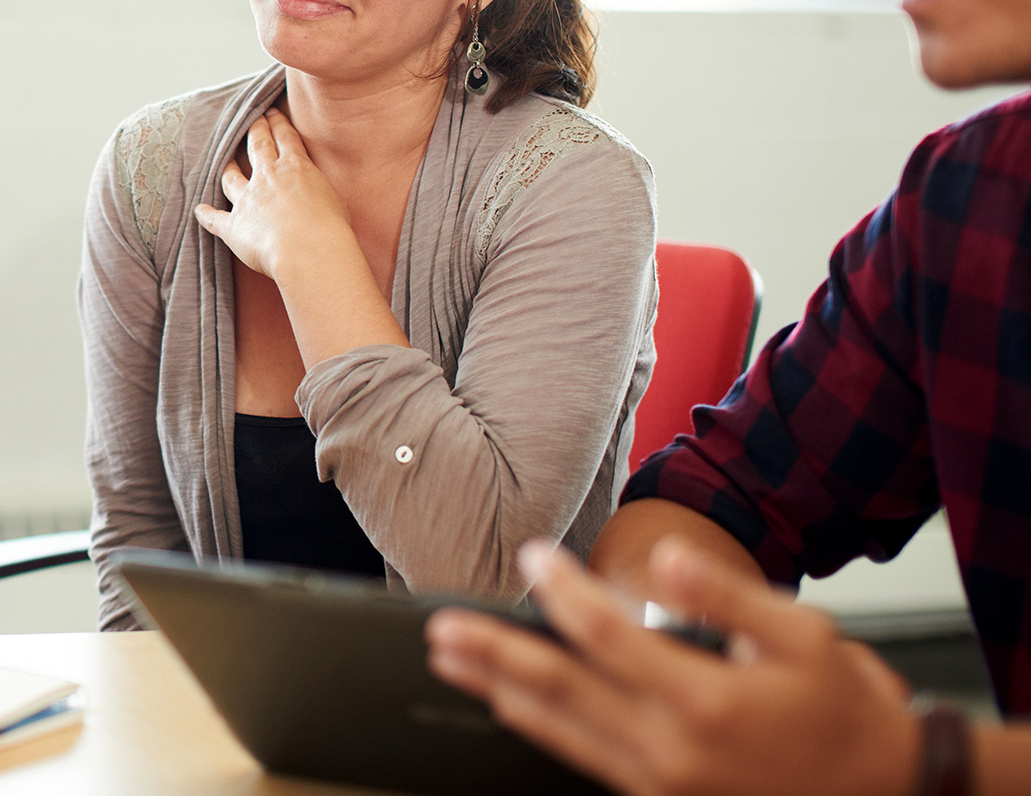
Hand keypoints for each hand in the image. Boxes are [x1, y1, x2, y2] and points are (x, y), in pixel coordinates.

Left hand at [194, 109, 359, 284]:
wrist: (308, 250)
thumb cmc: (329, 228)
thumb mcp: (333, 198)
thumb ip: (318, 188)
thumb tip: (313, 192)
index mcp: (295, 167)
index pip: (285, 137)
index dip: (277, 123)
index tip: (272, 113)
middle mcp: (267, 177)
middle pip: (257, 146)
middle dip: (255, 131)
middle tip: (253, 120)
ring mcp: (247, 200)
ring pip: (231, 177)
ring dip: (228, 168)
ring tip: (225, 162)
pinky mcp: (233, 225)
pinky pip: (214, 218)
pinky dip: (205, 214)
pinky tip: (199, 210)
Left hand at [425, 538, 919, 795]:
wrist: (883, 791)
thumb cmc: (842, 708)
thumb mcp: (800, 636)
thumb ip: (724, 595)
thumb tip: (665, 559)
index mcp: (704, 701)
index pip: (605, 637)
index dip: (562, 591)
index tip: (534, 556)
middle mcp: (672, 750)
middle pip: (559, 692)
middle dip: (494, 654)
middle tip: (443, 627)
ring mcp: (661, 784)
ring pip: (559, 733)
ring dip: (498, 692)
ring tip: (454, 662)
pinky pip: (584, 761)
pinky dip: (539, 729)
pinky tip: (508, 704)